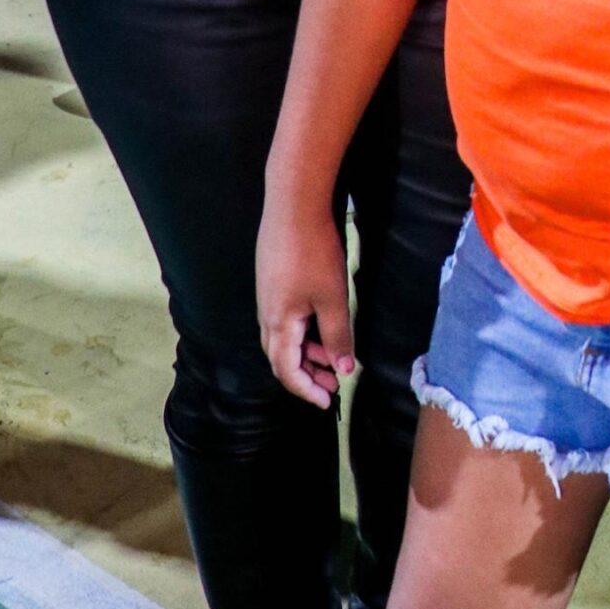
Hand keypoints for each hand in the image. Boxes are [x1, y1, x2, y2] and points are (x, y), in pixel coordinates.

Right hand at [257, 200, 354, 410]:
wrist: (293, 206)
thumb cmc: (313, 253)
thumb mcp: (333, 299)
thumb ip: (337, 337)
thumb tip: (343, 369)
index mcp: (279, 324)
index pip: (286, 370)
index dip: (306, 390)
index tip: (327, 401)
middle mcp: (267, 314)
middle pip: (281, 358)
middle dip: (306, 375)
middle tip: (333, 384)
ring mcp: (267, 297)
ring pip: (283, 338)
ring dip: (307, 353)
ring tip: (333, 358)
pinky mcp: (272, 282)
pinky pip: (284, 320)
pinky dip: (303, 332)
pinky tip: (322, 325)